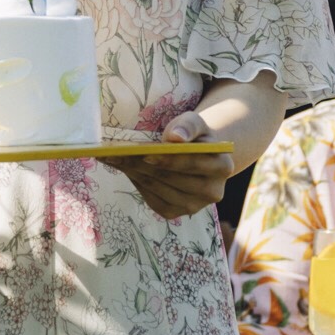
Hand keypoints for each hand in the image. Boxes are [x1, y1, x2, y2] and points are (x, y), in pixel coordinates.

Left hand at [103, 107, 239, 217]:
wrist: (198, 156)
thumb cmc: (195, 136)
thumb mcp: (195, 122)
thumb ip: (188, 125)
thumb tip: (174, 137)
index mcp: (222, 166)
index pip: (190, 163)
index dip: (167, 159)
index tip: (144, 153)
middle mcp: (212, 191)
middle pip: (170, 178)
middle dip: (140, 164)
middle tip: (114, 153)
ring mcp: (194, 206)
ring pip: (157, 188)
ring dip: (133, 172)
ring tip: (112, 158)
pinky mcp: (175, 212)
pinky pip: (151, 199)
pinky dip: (135, 182)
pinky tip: (123, 168)